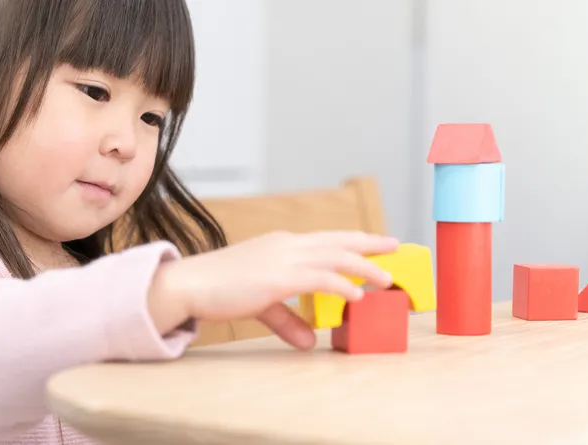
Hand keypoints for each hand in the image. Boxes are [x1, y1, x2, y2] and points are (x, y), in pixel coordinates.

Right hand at [149, 230, 398, 349]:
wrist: (191, 284)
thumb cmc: (220, 288)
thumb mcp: (261, 303)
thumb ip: (288, 320)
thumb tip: (309, 342)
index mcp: (282, 244)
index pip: (326, 239)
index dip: (352, 240)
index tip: (374, 242)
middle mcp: (287, 245)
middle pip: (338, 240)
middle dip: (369, 243)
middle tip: (395, 245)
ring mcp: (283, 258)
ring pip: (335, 256)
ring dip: (364, 266)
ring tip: (387, 279)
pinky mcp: (278, 277)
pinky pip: (319, 277)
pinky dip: (341, 284)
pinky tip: (357, 294)